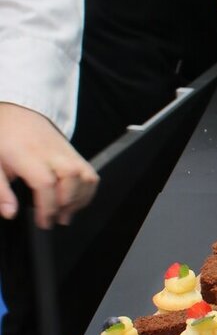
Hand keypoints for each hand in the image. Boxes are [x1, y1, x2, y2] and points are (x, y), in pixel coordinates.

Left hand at [0, 104, 97, 227]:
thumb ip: (1, 191)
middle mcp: (51, 152)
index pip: (45, 184)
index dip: (47, 207)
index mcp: (28, 155)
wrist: (16, 113)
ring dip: (79, 199)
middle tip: (55, 219)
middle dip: (66, 204)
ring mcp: (66, 151)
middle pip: (70, 179)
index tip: (43, 222)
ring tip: (66, 213)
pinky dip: (88, 190)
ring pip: (85, 176)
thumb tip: (10, 213)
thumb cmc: (3, 138)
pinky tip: (76, 200)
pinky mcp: (74, 152)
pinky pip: (90, 172)